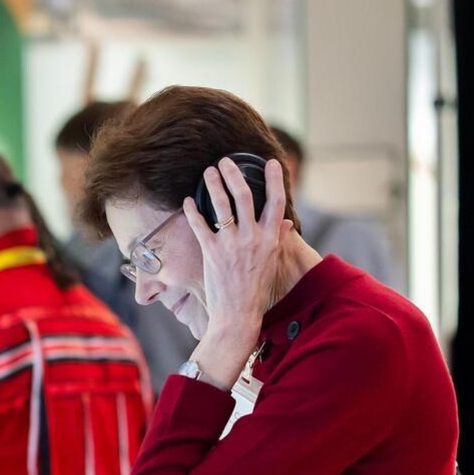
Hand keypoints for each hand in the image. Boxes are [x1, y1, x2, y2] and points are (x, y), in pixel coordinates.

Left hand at [183, 156, 291, 385]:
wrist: (238, 314)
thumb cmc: (256, 288)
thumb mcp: (271, 261)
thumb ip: (277, 238)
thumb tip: (285, 221)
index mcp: (269, 238)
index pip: (276, 202)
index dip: (275, 180)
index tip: (271, 162)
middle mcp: (252, 238)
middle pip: (244, 196)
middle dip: (234, 174)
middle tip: (226, 161)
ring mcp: (231, 244)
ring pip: (222, 205)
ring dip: (213, 185)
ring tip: (207, 171)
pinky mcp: (211, 252)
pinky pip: (200, 225)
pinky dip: (193, 210)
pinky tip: (188, 200)